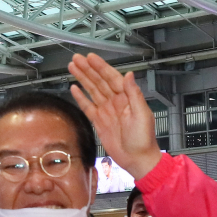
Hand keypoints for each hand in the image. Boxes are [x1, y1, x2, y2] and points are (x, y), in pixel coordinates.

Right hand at [68, 53, 162, 179]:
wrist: (137, 159)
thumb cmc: (143, 139)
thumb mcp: (142, 114)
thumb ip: (134, 94)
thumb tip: (129, 74)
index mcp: (127, 98)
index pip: (112, 78)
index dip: (101, 67)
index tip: (91, 57)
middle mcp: (115, 102)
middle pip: (99, 81)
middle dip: (88, 69)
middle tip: (76, 58)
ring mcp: (106, 111)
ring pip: (92, 90)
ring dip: (83, 78)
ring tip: (73, 67)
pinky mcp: (99, 122)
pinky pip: (88, 106)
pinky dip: (81, 97)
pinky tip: (74, 88)